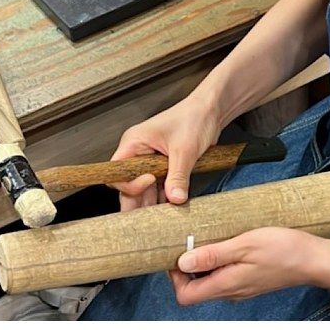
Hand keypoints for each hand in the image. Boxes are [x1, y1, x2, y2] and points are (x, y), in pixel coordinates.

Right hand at [110, 94, 220, 210]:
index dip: (130, 183)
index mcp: (134, 143)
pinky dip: (165, 197)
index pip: (118, 172)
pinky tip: (171, 207)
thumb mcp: (185, 149)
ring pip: (145, 189)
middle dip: (139, 201)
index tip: (150, 181)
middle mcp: (138, 153)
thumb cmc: (194, 116)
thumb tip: (175, 198)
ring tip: (162, 217)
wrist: (211, 110)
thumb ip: (178, 176)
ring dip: (153, 202)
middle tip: (149, 219)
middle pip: (129, 185)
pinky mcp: (164, 167)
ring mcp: (151, 161)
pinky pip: (159, 187)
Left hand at [169, 228, 329, 304]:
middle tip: (192, 240)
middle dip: (187, 266)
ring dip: (204, 262)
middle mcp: (231, 292)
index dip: (175, 277)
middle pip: (195, 289)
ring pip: (210, 281)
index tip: (178, 252)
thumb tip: (183, 262)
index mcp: (227, 285)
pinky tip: (227, 242)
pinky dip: (218, 261)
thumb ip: (213, 255)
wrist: (314, 258)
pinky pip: (225, 275)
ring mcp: (241, 287)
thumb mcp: (244, 244)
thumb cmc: (284, 249)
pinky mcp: (250, 280)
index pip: (185, 296)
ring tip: (210, 238)